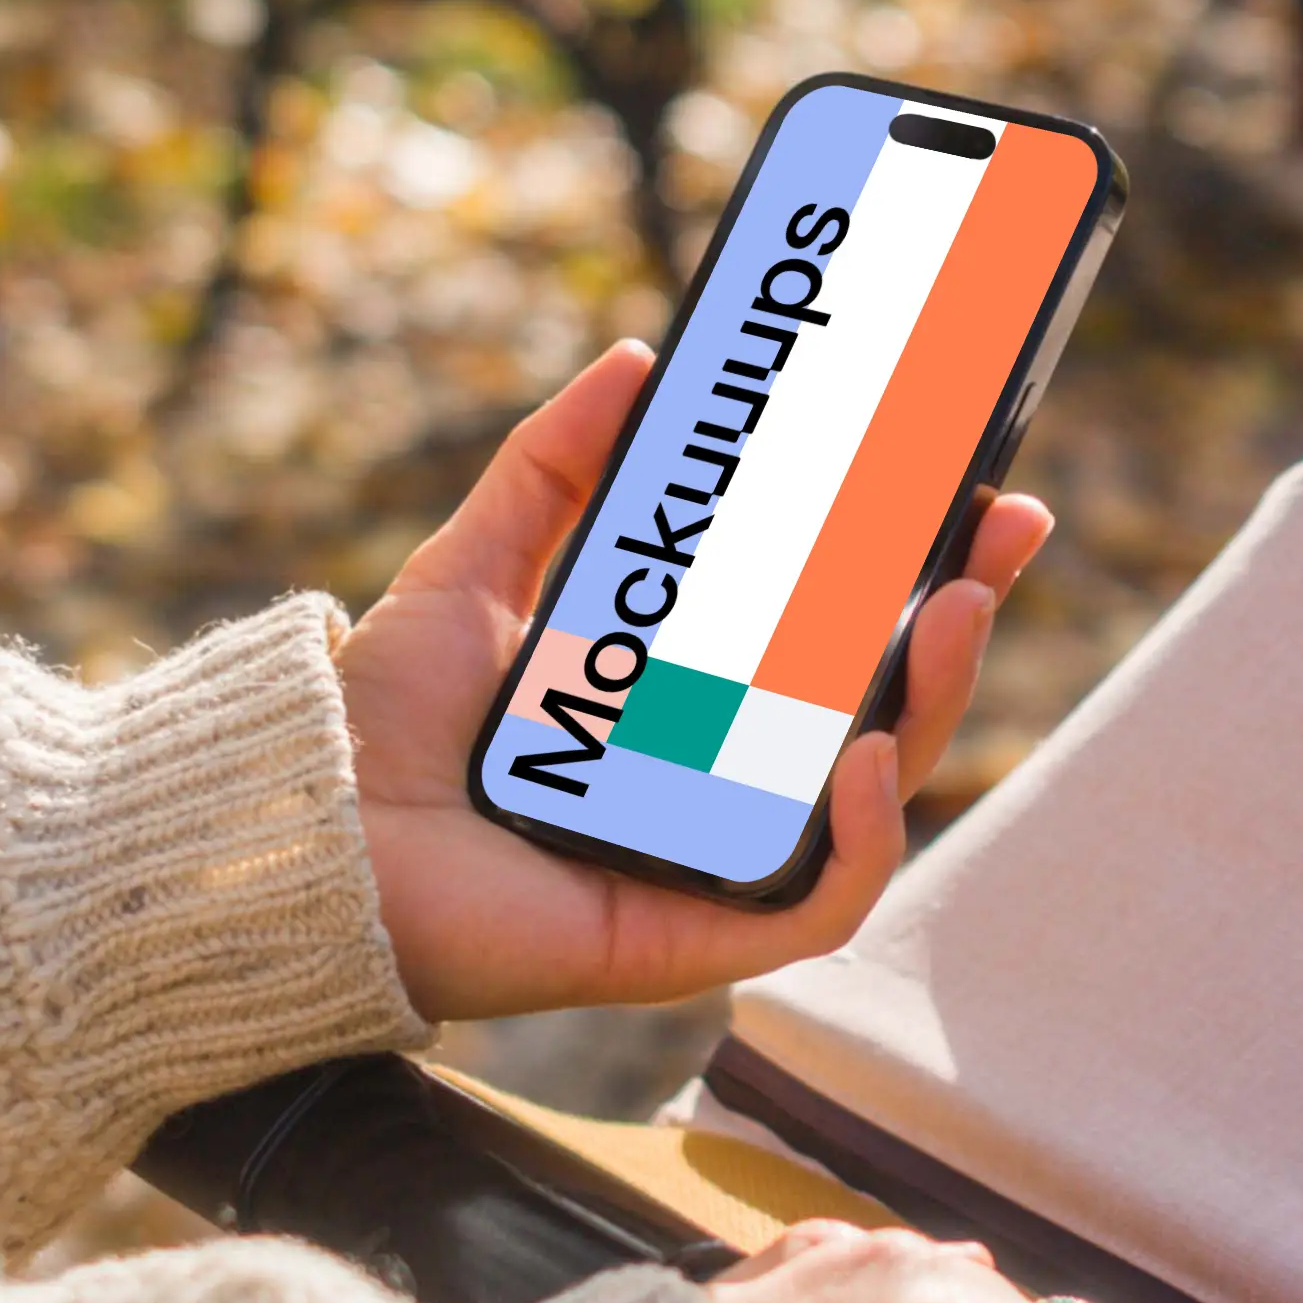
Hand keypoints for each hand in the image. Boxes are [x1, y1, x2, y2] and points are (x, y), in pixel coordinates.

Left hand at [340, 340, 1048, 1022]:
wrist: (304, 832)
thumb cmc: (383, 725)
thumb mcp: (475, 568)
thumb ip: (552, 471)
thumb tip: (638, 363)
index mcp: (685, 705)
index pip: (834, 640)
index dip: (916, 570)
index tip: (973, 489)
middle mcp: (716, 788)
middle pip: (885, 709)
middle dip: (961, 621)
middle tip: (998, 530)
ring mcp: (716, 865)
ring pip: (877, 797)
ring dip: (937, 701)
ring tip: (953, 610)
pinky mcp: (695, 939)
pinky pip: (822, 901)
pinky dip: (865, 833)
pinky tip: (864, 753)